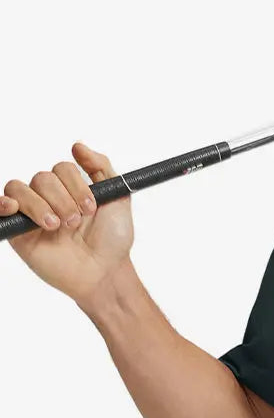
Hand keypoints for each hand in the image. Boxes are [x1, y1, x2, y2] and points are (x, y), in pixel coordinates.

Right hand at [1, 142, 133, 303]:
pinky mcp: (18, 233)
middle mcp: (49, 197)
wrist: (105, 272)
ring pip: (19, 189)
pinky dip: (1, 204)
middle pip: (41, 178)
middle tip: (76, 221)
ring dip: (40, 205)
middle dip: (62, 199)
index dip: (76, 184)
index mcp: (70, 188)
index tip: (92, 207)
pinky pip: (0, 210)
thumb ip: (101, 167)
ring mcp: (32, 214)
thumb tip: (77, 146)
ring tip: (57, 227)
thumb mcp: (118, 197)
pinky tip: (12, 207)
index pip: (62, 168)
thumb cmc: (113, 239)